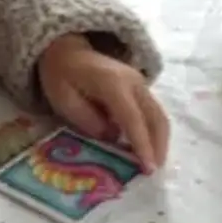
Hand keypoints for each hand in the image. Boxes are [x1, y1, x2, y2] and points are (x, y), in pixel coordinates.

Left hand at [37, 34, 168, 172]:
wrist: (68, 50)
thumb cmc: (61, 75)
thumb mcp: (63, 100)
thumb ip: (87, 120)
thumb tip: (112, 138)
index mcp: (112, 83)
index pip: (133, 118)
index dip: (142, 144)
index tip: (148, 168)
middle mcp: (133, 81)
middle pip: (156, 117)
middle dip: (158, 146)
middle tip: (153, 172)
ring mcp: (140, 83)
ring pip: (159, 115)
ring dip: (159, 141)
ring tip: (152, 164)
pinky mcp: (140, 88)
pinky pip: (153, 112)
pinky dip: (153, 131)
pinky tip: (146, 148)